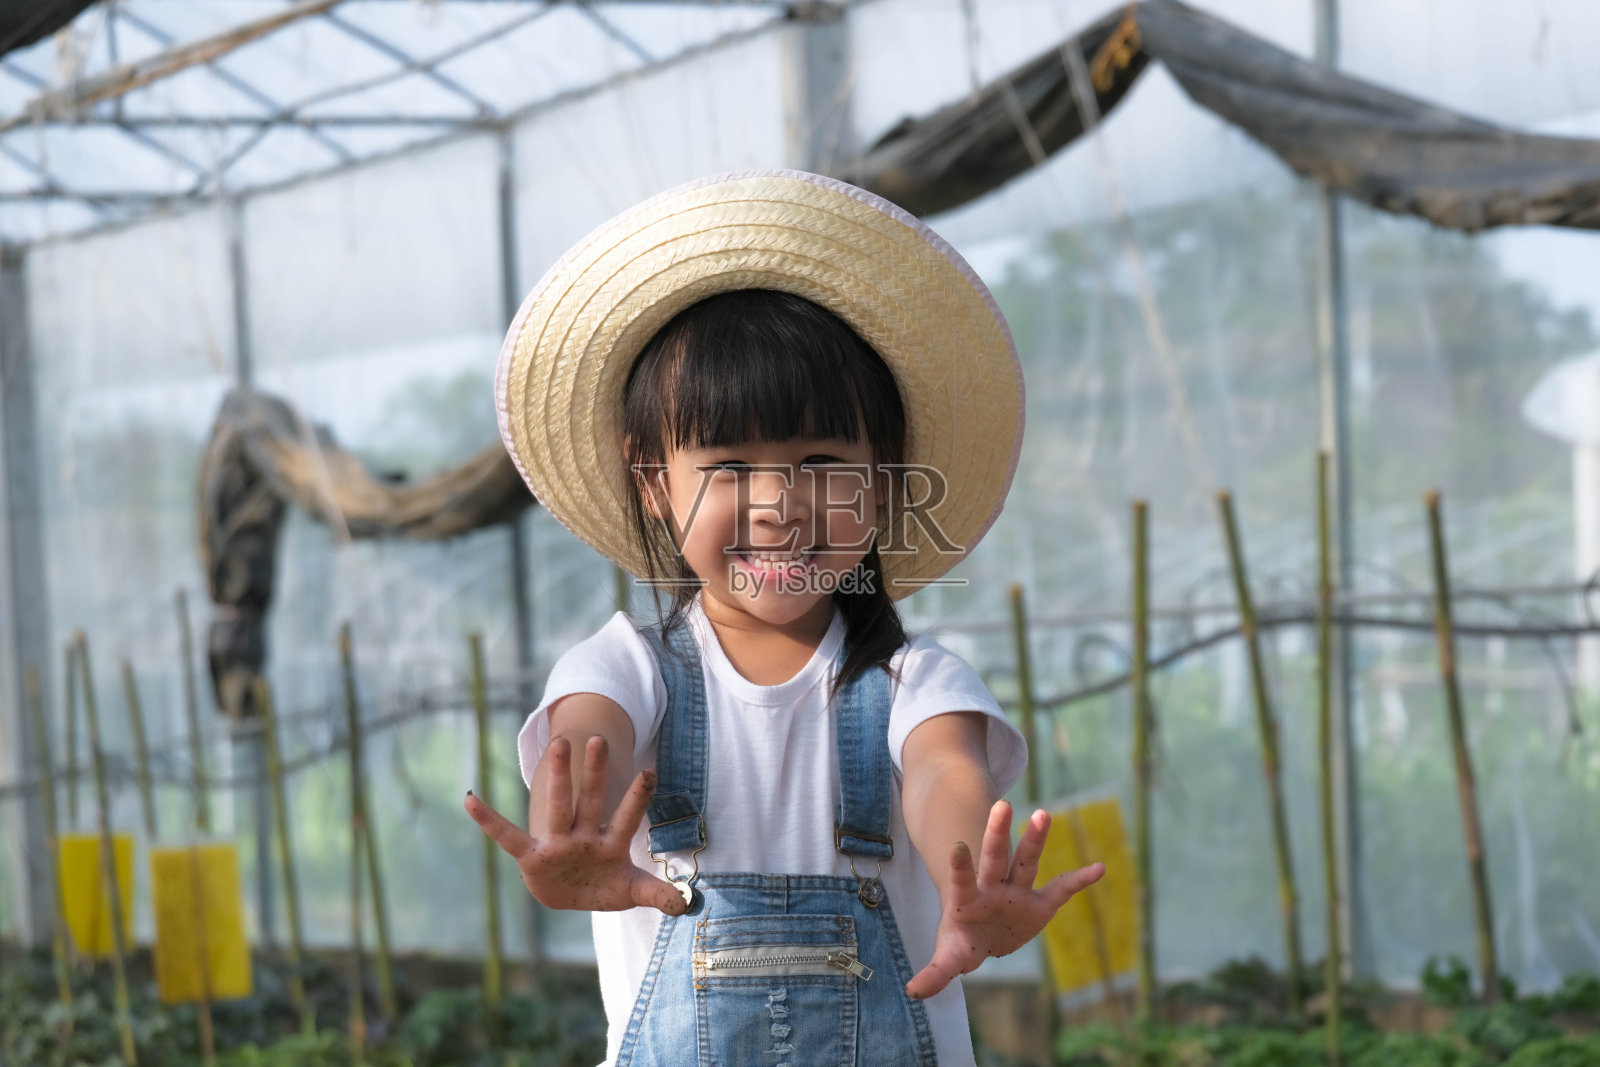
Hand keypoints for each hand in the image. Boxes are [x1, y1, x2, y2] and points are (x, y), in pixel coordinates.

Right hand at [464, 736, 686, 915]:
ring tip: (558, 743)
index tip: (651, 771)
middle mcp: (584, 836)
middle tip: (599, 739)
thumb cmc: (604, 885)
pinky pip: (507, 837)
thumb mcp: (631, 892)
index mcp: (610, 843)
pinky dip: (488, 821)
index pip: (628, 817)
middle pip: (591, 800)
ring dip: (558, 778)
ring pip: (559, 806)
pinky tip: (470, 799)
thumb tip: (686, 905)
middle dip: (595, 773)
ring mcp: (558, 843)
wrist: (571, 896)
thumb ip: (656, 894)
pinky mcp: (532, 856)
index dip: (637, 797)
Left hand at [906, 800, 1104, 999]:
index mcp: (968, 899)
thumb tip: (912, 992)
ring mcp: (1016, 892)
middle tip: (1001, 806)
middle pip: (995, 858)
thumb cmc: (963, 941)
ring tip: (1043, 813)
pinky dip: (1080, 880)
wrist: (984, 938)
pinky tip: (1098, 868)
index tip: (957, 846)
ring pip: (1025, 862)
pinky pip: (1062, 889)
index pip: (962, 880)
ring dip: (1035, 839)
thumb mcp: (951, 956)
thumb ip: (936, 972)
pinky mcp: (1040, 904)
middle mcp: (992, 888)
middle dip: (997, 834)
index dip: (960, 866)